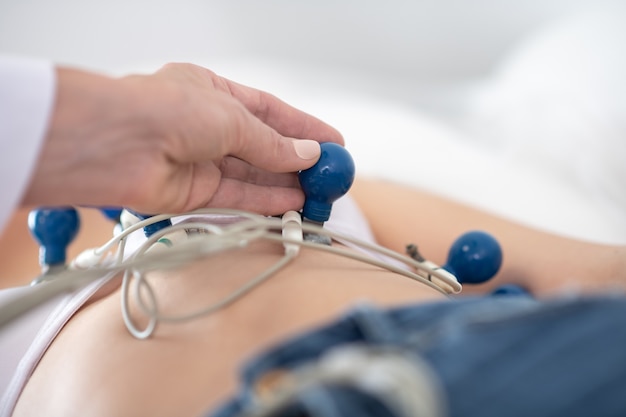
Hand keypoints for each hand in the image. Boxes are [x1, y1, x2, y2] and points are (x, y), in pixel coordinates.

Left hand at [23, 63, 343, 214]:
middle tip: (330, 177)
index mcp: (212, 91)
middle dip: (297, 162)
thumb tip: (306, 154)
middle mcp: (205, 126)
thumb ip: (271, 143)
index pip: (269, 112)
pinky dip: (265, 202)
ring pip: (252, 176)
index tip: (333, 144)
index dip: (303, 128)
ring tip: (317, 195)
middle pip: (262, 147)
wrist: (114, 144)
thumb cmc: (164, 109)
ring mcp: (198, 160)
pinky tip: (291, 204)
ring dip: (285, 185)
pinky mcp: (191, 193)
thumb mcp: (232, 118)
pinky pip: (237, 197)